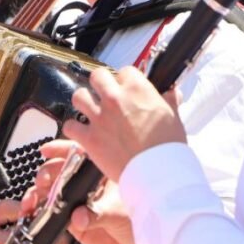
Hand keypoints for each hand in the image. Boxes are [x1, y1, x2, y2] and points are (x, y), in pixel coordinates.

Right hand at [21, 141, 148, 243]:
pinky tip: (32, 212)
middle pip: (60, 172)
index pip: (78, 154)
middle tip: (44, 181)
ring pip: (51, 192)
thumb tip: (78, 217)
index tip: (46, 150)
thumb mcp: (120, 213)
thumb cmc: (140, 224)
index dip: (60, 149)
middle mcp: (88, 186)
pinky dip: (38, 212)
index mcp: (101, 173)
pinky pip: (51, 214)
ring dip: (37, 193)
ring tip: (34, 200)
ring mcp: (79, 203)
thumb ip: (98, 214)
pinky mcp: (73, 222)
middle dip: (46, 173)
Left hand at [63, 67, 185, 181]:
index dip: (126, 80)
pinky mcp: (89, 138)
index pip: (125, 71)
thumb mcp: (173, 117)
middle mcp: (115, 98)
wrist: (157, 172)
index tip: (128, 89)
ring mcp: (99, 117)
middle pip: (97, 76)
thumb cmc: (167, 146)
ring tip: (90, 110)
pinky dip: (74, 129)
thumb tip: (172, 94)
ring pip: (79, 96)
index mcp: (137, 89)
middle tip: (106, 95)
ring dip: (84, 102)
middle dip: (101, 84)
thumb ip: (168, 101)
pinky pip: (70, 126)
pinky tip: (81, 132)